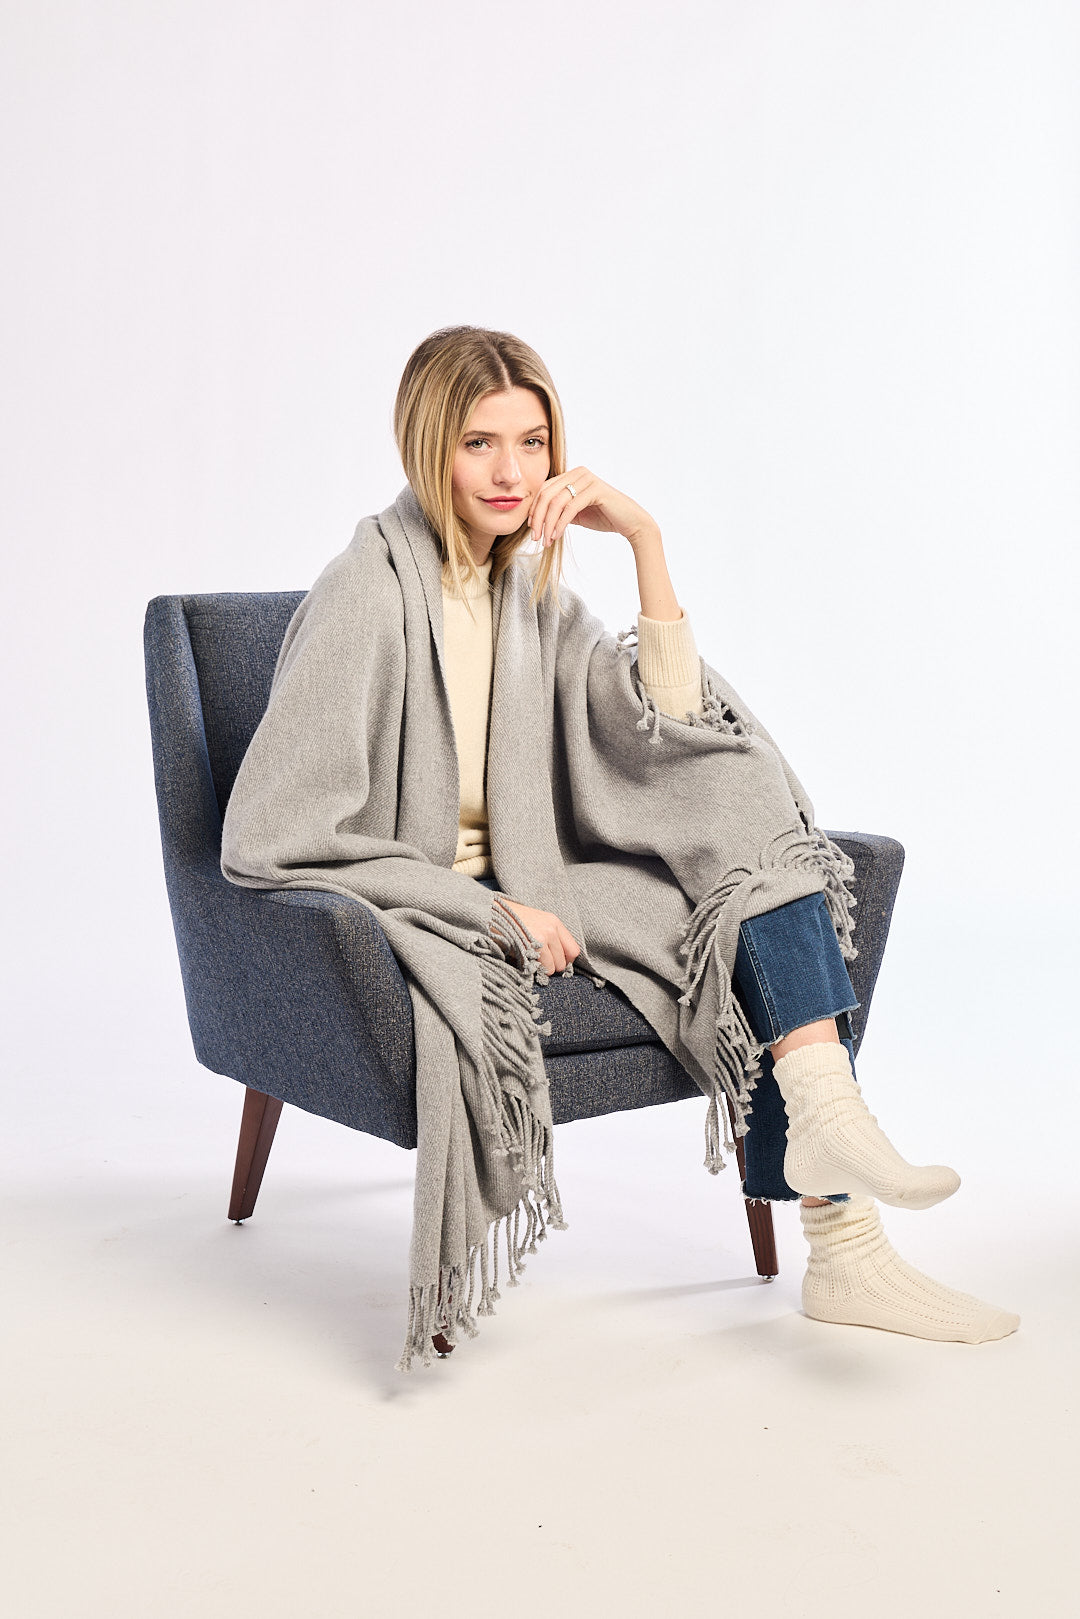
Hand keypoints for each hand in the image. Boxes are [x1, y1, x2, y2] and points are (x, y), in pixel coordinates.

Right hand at [498, 900, 580, 975]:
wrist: (491, 913)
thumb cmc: (510, 920)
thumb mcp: (535, 923)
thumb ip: (549, 937)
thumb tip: (558, 960)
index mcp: (554, 922)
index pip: (573, 950)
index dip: (566, 960)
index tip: (555, 963)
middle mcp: (552, 929)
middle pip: (563, 961)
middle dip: (552, 966)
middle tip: (538, 963)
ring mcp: (543, 936)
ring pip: (554, 967)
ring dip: (543, 969)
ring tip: (531, 961)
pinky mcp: (533, 944)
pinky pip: (542, 967)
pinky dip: (535, 969)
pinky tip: (525, 960)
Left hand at [526, 467, 657, 552]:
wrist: (631, 522)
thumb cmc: (604, 517)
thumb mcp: (576, 513)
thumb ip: (560, 510)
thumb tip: (538, 518)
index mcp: (572, 475)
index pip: (545, 489)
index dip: (534, 509)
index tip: (531, 528)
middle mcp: (579, 472)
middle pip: (547, 494)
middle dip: (538, 517)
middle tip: (535, 537)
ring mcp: (587, 479)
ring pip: (556, 502)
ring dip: (548, 524)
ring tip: (545, 541)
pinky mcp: (595, 490)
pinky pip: (570, 508)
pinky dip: (560, 524)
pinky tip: (556, 536)